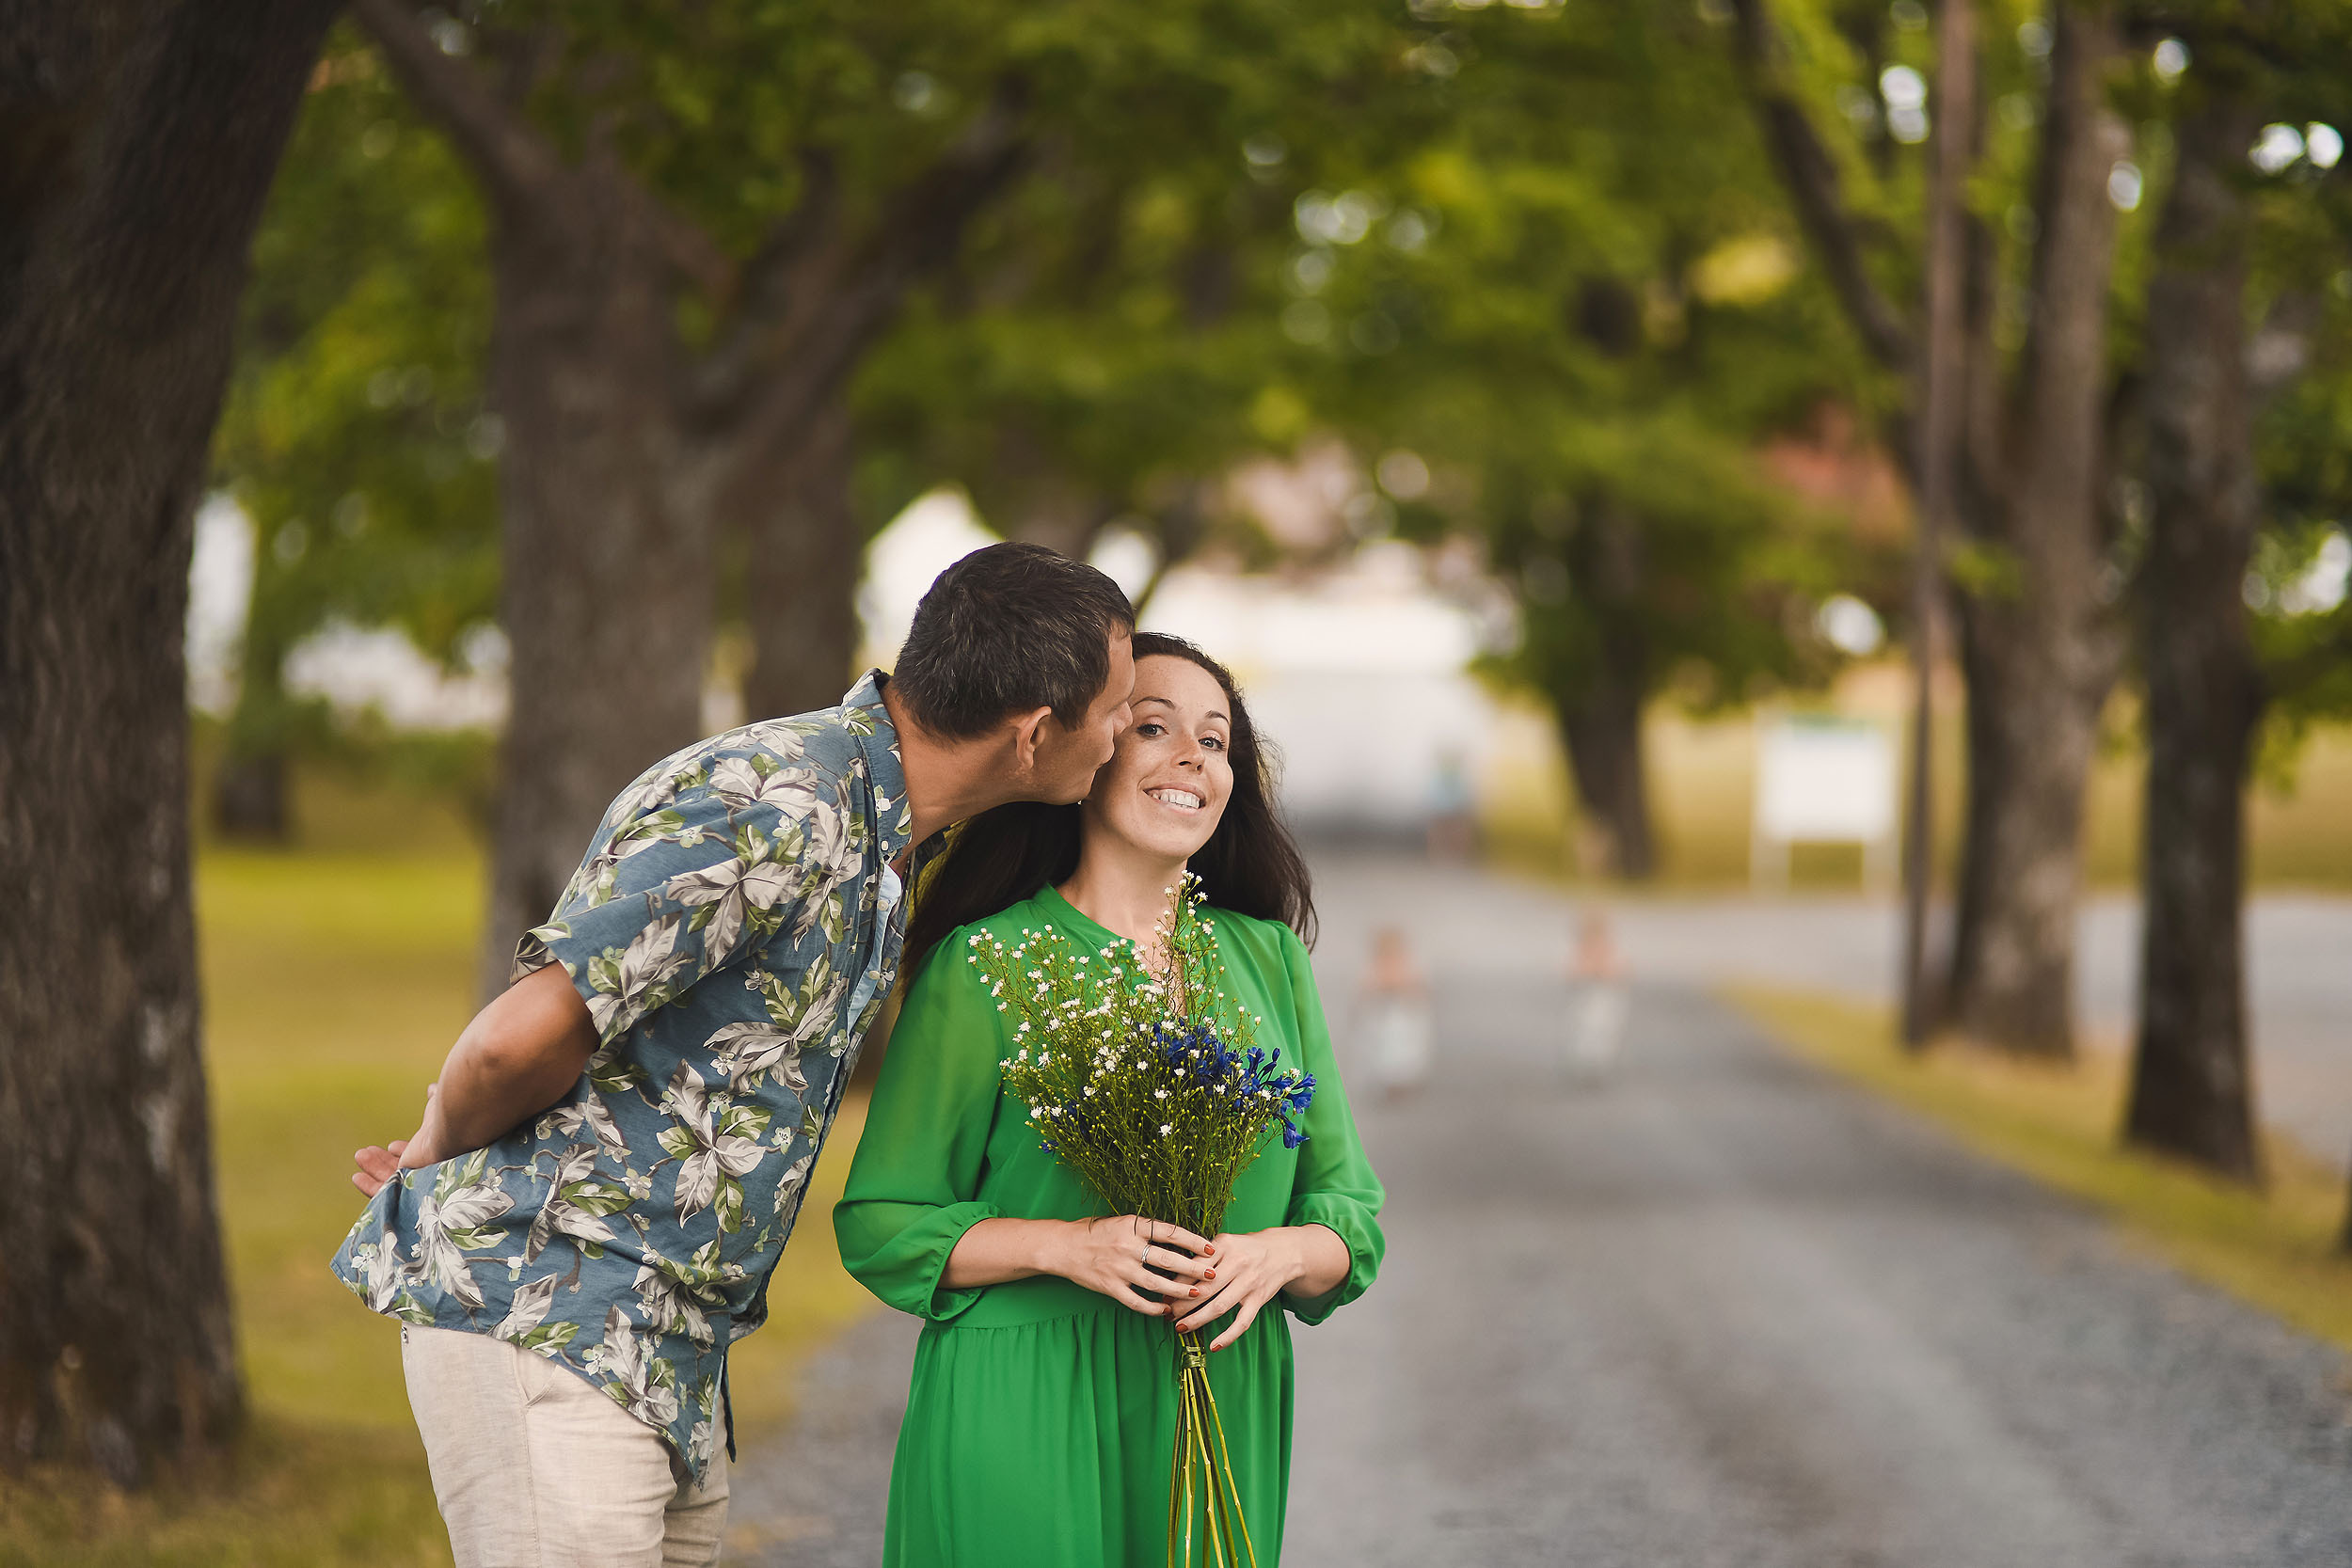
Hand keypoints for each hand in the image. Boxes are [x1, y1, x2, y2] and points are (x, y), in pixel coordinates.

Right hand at [351, 1083, 444, 1197]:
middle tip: (367, 1151)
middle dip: (384, 1161)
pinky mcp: (409, 1186)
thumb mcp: (439, 1105)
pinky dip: (370, 1186)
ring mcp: (421, 1177)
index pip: (420, 1155)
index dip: (405, 1151)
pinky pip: (387, 1192)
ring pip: (392, 1179)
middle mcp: (431, 1165)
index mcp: (439, 1147)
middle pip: (404, 1168)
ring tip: (360, 1156)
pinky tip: (357, 1177)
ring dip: (374, 1169)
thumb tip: (432, 1089)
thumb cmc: (452, 1112)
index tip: (392, 1145)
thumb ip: (435, 1100)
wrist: (456, 1125)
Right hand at [1044, 1215, 1216, 1317]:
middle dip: (1193, 1268)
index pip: (1170, 1232)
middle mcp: (1127, 1246)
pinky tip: (1165, 1309)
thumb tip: (1178, 1239)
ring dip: (1178, 1290)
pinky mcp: (1110, 1287)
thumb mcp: (1122, 1222)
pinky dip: (1152, 1307)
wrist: (1063, 1246)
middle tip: (1212, 1274)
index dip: (1192, 1241)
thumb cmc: (1096, 1232)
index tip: (1210, 1248)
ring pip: (1155, 1283)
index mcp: (1133, 1225)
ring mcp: (1118, 1268)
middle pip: (1167, 1259)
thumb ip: (1146, 1230)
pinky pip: (1136, 1301)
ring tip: (1196, 1294)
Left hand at [1172, 1227, 1311, 1350]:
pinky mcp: (1259, 1299)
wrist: (1284, 1251)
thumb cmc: (1246, 1248)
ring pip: (1219, 1307)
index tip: (1164, 1294)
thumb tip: (1173, 1277)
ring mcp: (1249, 1283)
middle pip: (1204, 1289)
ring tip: (1180, 1327)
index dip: (1176, 1283)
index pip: (1194, 1266)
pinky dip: (1228, 1336)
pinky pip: (1242, 1322)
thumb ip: (1203, 1255)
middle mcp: (1237, 1263)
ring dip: (1197, 1320)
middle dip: (1182, 1304)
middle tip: (1167, 1313)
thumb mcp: (1224, 1242)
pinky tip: (1214, 1346)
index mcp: (1224, 1245)